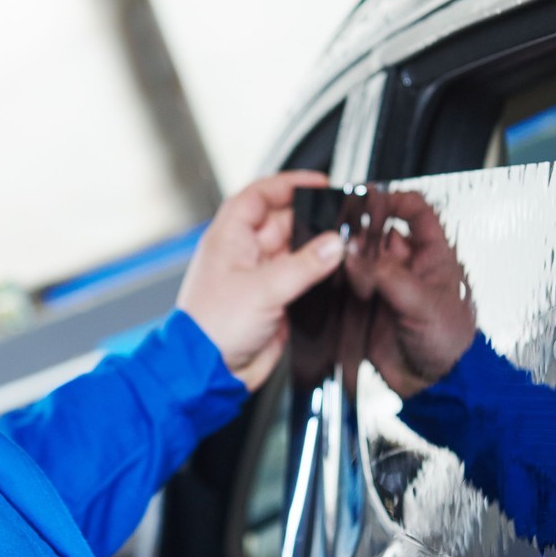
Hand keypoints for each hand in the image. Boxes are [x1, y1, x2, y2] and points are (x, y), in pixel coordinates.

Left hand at [177, 171, 345, 390]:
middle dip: (313, 218)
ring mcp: (261, 277)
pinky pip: (303, 278)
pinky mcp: (276, 301)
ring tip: (345, 245)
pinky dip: (320, 275)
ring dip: (319, 248)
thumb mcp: (263, 289)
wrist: (210, 373)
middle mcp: (245, 253)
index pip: (260, 196)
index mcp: (230, 238)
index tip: (320, 183)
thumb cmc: (213, 328)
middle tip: (342, 219)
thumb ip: (304, 265)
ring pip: (297, 250)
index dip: (289, 184)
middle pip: (285, 221)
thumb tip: (334, 244)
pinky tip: (337, 274)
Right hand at [349, 190, 476, 396]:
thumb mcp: (425, 303)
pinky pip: (349, 288)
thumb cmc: (452, 345)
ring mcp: (388, 288)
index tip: (371, 200)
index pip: (417, 212)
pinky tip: (330, 284)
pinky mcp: (369, 310)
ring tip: (336, 261)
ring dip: (348, 259)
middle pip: (379, 233)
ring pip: (361, 259)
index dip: (395, 200)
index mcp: (434, 257)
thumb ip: (388, 275)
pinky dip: (337, 284)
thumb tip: (356, 254)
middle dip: (360, 232)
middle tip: (343, 236)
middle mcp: (409, 268)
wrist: (437, 387)